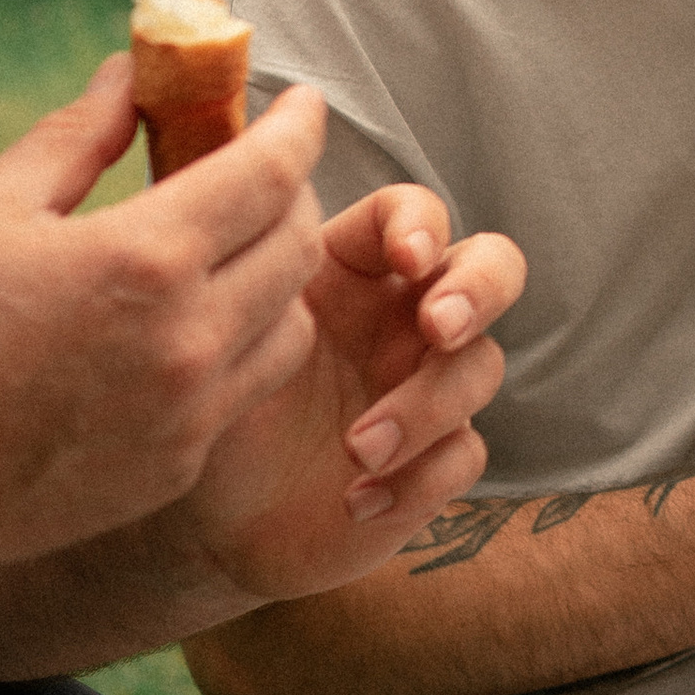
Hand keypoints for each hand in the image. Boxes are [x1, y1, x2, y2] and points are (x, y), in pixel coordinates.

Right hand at [0, 61, 334, 599]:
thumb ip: (78, 136)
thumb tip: (131, 76)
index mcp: (145, 260)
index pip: (270, 173)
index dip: (299, 125)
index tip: (304, 102)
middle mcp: (188, 340)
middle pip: (300, 245)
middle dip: (294, 192)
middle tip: (262, 169)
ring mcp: (190, 415)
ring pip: (295, 324)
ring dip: (281, 275)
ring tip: (235, 248)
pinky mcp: (179, 468)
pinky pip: (248, 390)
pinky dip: (245, 344)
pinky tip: (196, 325)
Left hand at [130, 176, 525, 612]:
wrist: (202, 515)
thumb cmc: (203, 400)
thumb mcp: (206, 324)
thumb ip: (229, 261)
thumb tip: (241, 179)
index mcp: (353, 268)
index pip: (413, 213)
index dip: (423, 223)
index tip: (406, 255)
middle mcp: (401, 317)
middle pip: (491, 267)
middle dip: (478, 289)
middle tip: (436, 327)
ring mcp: (425, 386)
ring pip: (480, 366)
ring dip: (427, 407)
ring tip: (359, 450)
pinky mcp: (434, 457)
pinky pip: (465, 455)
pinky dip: (420, 479)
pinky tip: (359, 500)